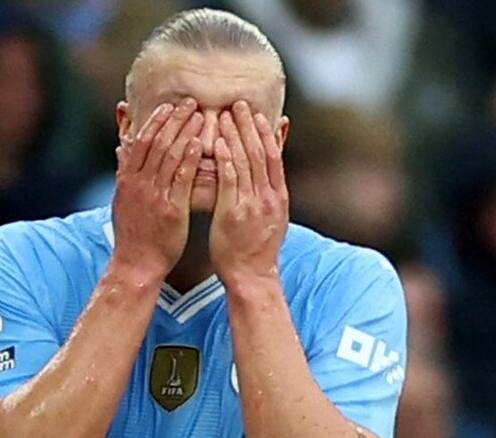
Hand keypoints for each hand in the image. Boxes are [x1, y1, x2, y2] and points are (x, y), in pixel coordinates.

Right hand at [111, 98, 203, 279]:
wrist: (136, 265)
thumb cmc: (135, 235)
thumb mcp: (123, 200)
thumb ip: (124, 173)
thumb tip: (120, 148)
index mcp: (127, 180)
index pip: (140, 142)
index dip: (155, 121)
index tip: (169, 105)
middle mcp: (138, 184)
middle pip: (156, 142)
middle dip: (173, 119)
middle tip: (190, 102)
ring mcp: (153, 196)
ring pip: (169, 155)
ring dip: (184, 132)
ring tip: (200, 115)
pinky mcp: (170, 210)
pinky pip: (180, 179)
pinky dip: (188, 159)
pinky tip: (199, 144)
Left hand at [209, 101, 289, 287]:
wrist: (252, 276)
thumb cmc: (256, 247)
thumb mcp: (272, 216)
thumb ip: (270, 190)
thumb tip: (269, 174)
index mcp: (278, 196)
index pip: (273, 155)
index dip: (264, 132)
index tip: (254, 112)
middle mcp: (269, 197)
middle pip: (260, 152)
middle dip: (249, 126)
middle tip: (237, 103)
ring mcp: (253, 204)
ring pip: (245, 162)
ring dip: (234, 135)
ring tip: (223, 115)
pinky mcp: (235, 213)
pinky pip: (230, 181)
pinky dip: (225, 160)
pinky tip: (216, 143)